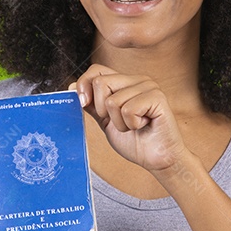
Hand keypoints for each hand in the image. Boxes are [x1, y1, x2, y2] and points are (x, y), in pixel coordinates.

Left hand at [70, 63, 189, 172]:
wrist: (156, 159)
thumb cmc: (134, 141)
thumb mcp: (105, 121)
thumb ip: (92, 104)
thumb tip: (72, 86)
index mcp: (125, 81)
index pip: (96, 70)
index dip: (84, 85)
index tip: (84, 104)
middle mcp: (138, 79)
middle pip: (100, 83)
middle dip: (103, 110)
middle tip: (120, 122)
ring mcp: (149, 86)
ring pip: (113, 101)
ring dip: (119, 123)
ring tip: (135, 126)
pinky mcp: (157, 98)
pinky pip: (128, 109)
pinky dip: (131, 124)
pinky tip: (144, 125)